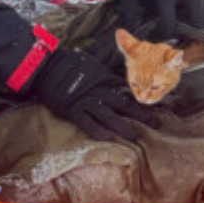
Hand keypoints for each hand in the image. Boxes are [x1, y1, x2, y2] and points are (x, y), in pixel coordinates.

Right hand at [31, 48, 157, 140]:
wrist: (47, 67)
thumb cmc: (70, 64)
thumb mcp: (93, 65)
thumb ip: (107, 75)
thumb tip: (120, 82)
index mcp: (106, 79)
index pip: (128, 91)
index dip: (142, 99)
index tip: (156, 106)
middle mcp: (100, 91)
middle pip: (125, 104)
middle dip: (142, 115)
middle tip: (156, 124)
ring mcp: (87, 101)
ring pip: (109, 116)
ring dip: (123, 126)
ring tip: (136, 136)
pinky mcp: (73, 110)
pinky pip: (87, 123)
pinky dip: (98, 131)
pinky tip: (109, 138)